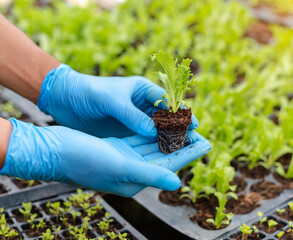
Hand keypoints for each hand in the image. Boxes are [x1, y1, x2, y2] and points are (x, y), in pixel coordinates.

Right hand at [0, 119, 209, 196]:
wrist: (53, 149)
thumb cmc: (84, 160)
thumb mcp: (120, 167)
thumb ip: (150, 174)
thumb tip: (177, 183)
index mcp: (136, 178)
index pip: (169, 165)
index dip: (190, 153)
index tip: (207, 142)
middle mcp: (132, 169)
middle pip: (164, 155)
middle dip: (183, 143)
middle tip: (201, 131)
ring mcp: (124, 158)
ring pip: (153, 145)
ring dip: (169, 135)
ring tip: (186, 125)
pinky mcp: (116, 146)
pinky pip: (139, 137)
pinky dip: (151, 130)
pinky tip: (162, 122)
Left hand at [37, 64, 198, 137]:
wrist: (64, 99)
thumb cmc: (88, 93)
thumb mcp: (110, 101)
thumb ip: (131, 115)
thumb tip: (153, 132)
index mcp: (143, 91)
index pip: (169, 102)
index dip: (182, 114)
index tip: (194, 125)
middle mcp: (143, 106)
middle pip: (168, 119)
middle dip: (181, 130)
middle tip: (196, 144)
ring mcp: (135, 120)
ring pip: (158, 132)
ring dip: (170, 142)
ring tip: (184, 153)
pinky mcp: (127, 132)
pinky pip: (145, 141)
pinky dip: (154, 148)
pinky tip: (162, 158)